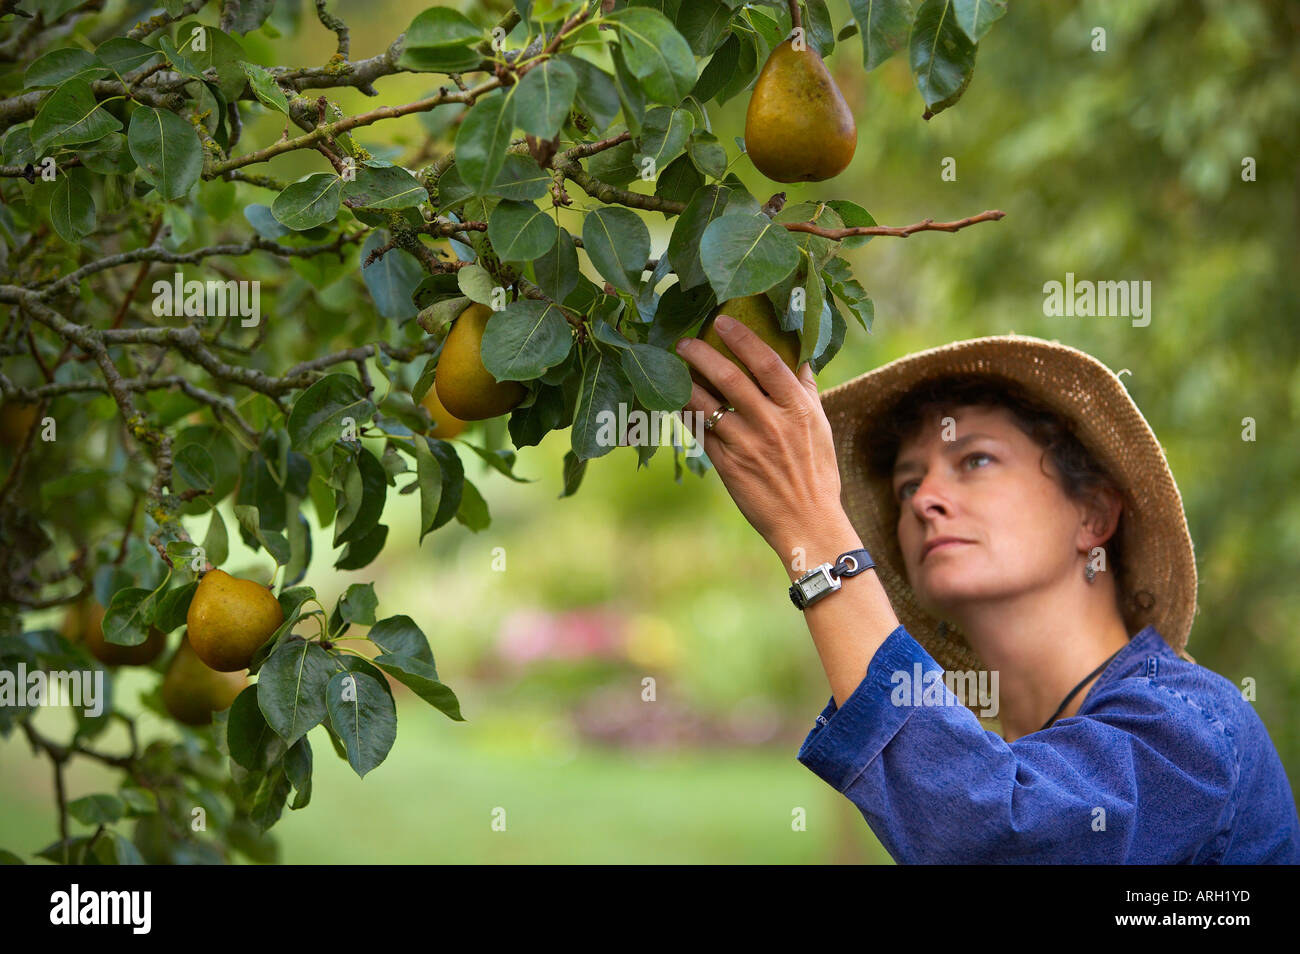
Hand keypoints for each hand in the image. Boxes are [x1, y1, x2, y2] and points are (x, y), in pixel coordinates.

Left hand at [673, 314, 846, 553]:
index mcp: (797, 408)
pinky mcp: (727, 465)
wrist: (807, 521)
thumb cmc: (816, 471)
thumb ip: (805, 389)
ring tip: (671, 367)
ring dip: (685, 381)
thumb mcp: (819, 425)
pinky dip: (686, 412)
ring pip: (706, 404)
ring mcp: (746, 444)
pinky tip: (675, 400)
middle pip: (729, 377)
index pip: (767, 361)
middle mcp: (770, 423)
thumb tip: (798, 355)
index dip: (742, 337)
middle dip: (702, 353)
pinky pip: (700, 431)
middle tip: (683, 340)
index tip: (722, 320)